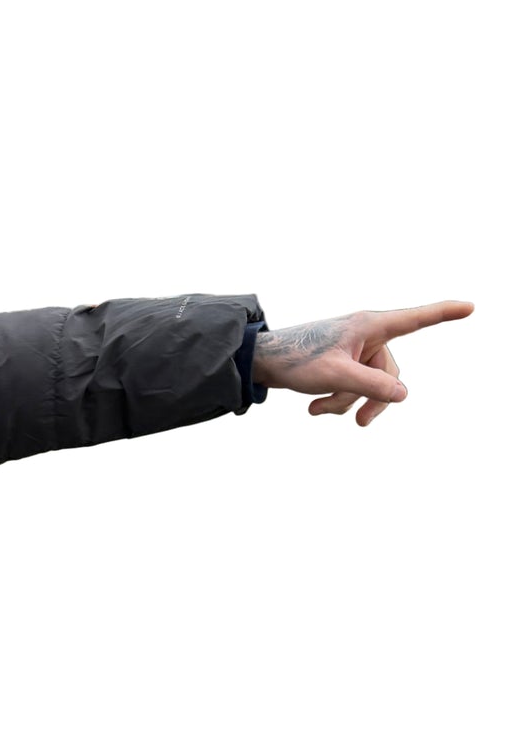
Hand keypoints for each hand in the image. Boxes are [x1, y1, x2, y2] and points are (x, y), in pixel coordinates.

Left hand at [252, 299, 472, 425]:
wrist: (261, 363)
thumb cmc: (296, 360)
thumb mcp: (335, 376)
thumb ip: (371, 385)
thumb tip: (404, 395)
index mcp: (369, 326)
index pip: (415, 320)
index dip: (444, 314)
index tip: (470, 307)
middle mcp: (366, 335)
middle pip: (389, 373)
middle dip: (370, 398)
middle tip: (359, 424)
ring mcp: (355, 350)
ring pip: (368, 385)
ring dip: (345, 401)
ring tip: (317, 409)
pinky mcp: (343, 364)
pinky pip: (352, 387)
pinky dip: (335, 400)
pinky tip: (312, 408)